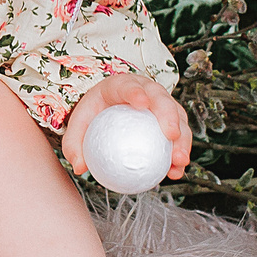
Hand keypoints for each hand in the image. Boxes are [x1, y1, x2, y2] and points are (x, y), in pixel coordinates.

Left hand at [59, 72, 191, 181]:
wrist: (107, 111)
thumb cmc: (92, 117)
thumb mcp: (78, 128)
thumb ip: (74, 145)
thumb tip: (79, 167)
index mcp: (120, 86)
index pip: (129, 86)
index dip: (137, 92)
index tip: (142, 104)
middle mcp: (146, 90)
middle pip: (161, 98)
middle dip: (169, 114)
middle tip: (171, 135)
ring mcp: (161, 103)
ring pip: (177, 117)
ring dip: (182, 138)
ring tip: (180, 160)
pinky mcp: (170, 118)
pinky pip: (179, 135)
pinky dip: (179, 152)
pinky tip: (176, 171)